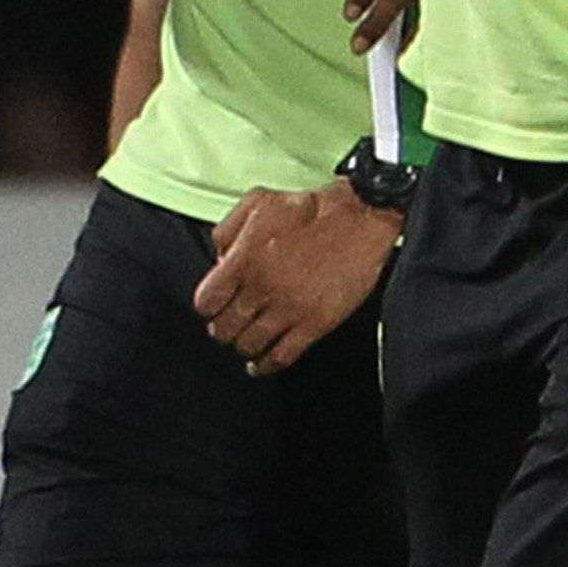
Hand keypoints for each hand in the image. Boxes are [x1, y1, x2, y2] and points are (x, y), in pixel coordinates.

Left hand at [195, 180, 401, 374]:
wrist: (360, 217)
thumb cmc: (312, 207)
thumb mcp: (258, 201)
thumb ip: (227, 230)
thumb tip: (217, 261)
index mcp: (244, 259)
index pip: (207, 302)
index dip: (208, 307)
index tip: (214, 308)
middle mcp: (262, 287)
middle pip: (224, 328)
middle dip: (223, 329)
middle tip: (229, 327)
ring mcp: (289, 308)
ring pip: (250, 345)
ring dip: (244, 346)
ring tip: (247, 343)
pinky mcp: (315, 322)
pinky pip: (282, 356)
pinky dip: (267, 365)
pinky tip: (262, 365)